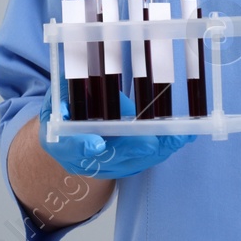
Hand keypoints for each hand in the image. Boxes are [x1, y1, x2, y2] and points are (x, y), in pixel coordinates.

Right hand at [37, 87, 195, 178]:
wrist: (67, 136)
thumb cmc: (66, 109)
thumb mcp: (60, 95)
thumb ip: (66, 90)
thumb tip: (73, 73)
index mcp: (61, 142)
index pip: (70, 147)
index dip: (81, 146)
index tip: (96, 144)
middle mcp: (83, 161)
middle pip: (109, 158)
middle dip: (132, 149)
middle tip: (150, 142)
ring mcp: (105, 167)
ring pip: (132, 162)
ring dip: (155, 150)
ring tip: (176, 137)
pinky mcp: (124, 166)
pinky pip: (145, 160)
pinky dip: (163, 149)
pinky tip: (180, 138)